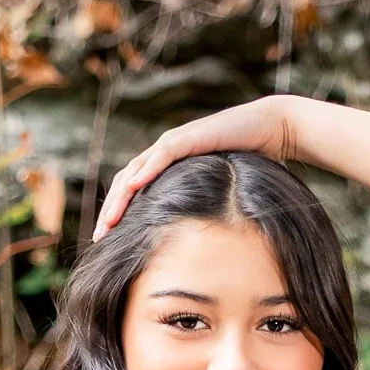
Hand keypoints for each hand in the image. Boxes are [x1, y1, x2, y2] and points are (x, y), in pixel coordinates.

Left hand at [94, 96, 299, 242]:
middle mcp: (164, 151)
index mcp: (167, 165)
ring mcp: (174, 142)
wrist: (270, 130)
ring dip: (120, 197)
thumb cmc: (250, 159)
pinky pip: (161, 156)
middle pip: (126, 182)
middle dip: (111, 211)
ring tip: (109, 220)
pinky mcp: (189, 138)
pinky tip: (133, 187)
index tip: (108, 239)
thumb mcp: (218, 188)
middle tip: (99, 237)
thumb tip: (199, 238)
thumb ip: (201, 204)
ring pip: (136, 170)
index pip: (133, 189)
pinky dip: (145, 171)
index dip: (119, 212)